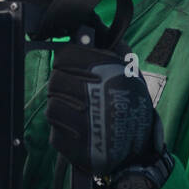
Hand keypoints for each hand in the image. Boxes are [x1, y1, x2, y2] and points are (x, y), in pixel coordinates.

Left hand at [46, 38, 163, 176]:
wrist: (137, 155)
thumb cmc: (131, 111)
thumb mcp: (130, 75)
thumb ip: (110, 51)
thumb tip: (85, 33)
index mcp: (109, 74)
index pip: (65, 56)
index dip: (66, 61)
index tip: (72, 67)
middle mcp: (95, 96)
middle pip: (55, 80)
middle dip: (64, 87)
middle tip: (79, 95)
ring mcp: (82, 123)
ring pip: (52, 106)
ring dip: (63, 109)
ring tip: (82, 115)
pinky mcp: (71, 146)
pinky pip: (54, 131)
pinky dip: (64, 132)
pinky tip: (80, 133)